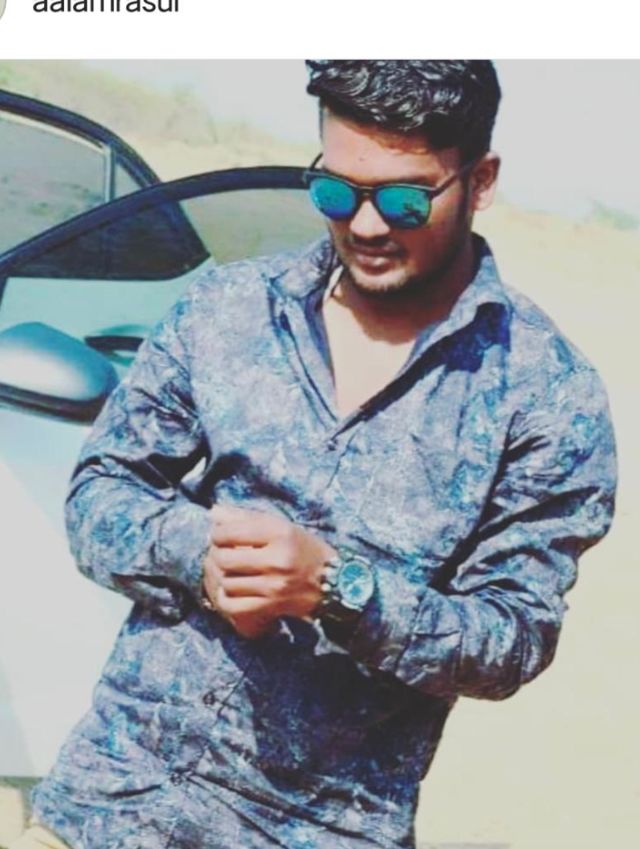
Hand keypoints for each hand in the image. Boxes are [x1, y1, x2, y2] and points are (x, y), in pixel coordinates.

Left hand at [202, 505, 335, 638]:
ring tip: (230, 572)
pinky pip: (234, 605)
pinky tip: (232, 591)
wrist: (333, 582)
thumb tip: (214, 512)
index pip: (230, 532)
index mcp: (280, 533)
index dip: (218, 534)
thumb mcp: (281, 526)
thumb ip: (246, 517)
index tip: (221, 536)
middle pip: (225, 559)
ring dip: (224, 578)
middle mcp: (278, 559)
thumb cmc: (303, 549)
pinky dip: (227, 599)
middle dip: (217, 556)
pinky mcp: (272, 606)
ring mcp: (274, 586)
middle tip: (222, 554)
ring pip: (228, 583)